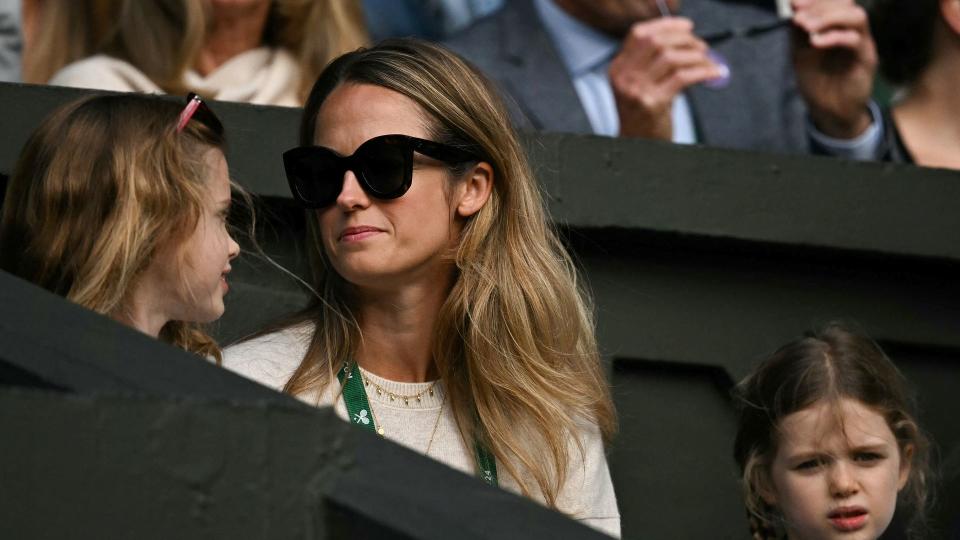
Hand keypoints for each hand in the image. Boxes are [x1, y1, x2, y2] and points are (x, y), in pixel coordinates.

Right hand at [609, 17, 724, 139]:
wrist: (638, 147)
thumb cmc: (645, 115)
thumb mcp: (640, 85)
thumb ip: (653, 63)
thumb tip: (687, 39)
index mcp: (618, 68)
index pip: (639, 34)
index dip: (665, 25)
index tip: (687, 26)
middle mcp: (623, 77)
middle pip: (656, 42)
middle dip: (684, 39)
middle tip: (701, 46)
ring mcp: (636, 91)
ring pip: (671, 57)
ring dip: (696, 56)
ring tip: (707, 61)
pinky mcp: (653, 104)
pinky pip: (683, 77)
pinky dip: (702, 72)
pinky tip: (713, 73)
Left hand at [791, 0, 876, 138]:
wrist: (829, 110)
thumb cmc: (816, 80)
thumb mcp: (800, 52)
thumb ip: (798, 31)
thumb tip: (794, 7)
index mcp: (836, 25)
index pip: (834, 0)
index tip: (795, 3)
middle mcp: (852, 30)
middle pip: (845, 3)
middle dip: (820, 6)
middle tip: (799, 18)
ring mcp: (862, 43)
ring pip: (856, 16)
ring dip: (829, 17)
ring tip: (807, 28)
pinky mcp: (866, 59)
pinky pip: (856, 40)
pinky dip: (834, 37)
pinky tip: (816, 43)